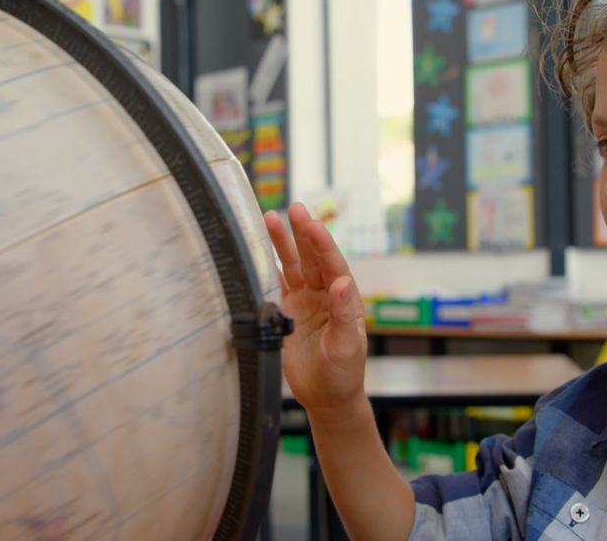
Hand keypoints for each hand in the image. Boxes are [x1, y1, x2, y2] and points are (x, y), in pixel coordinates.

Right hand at [264, 203, 367, 416]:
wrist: (327, 397)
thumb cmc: (344, 374)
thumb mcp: (347, 347)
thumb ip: (345, 315)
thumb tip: (342, 282)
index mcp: (344, 299)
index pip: (333, 265)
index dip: (322, 244)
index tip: (312, 224)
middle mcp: (325, 294)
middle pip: (312, 258)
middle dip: (302, 233)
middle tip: (294, 209)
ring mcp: (306, 301)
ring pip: (293, 266)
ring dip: (283, 243)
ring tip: (271, 217)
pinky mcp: (289, 312)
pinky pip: (278, 283)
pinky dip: (270, 267)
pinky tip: (259, 249)